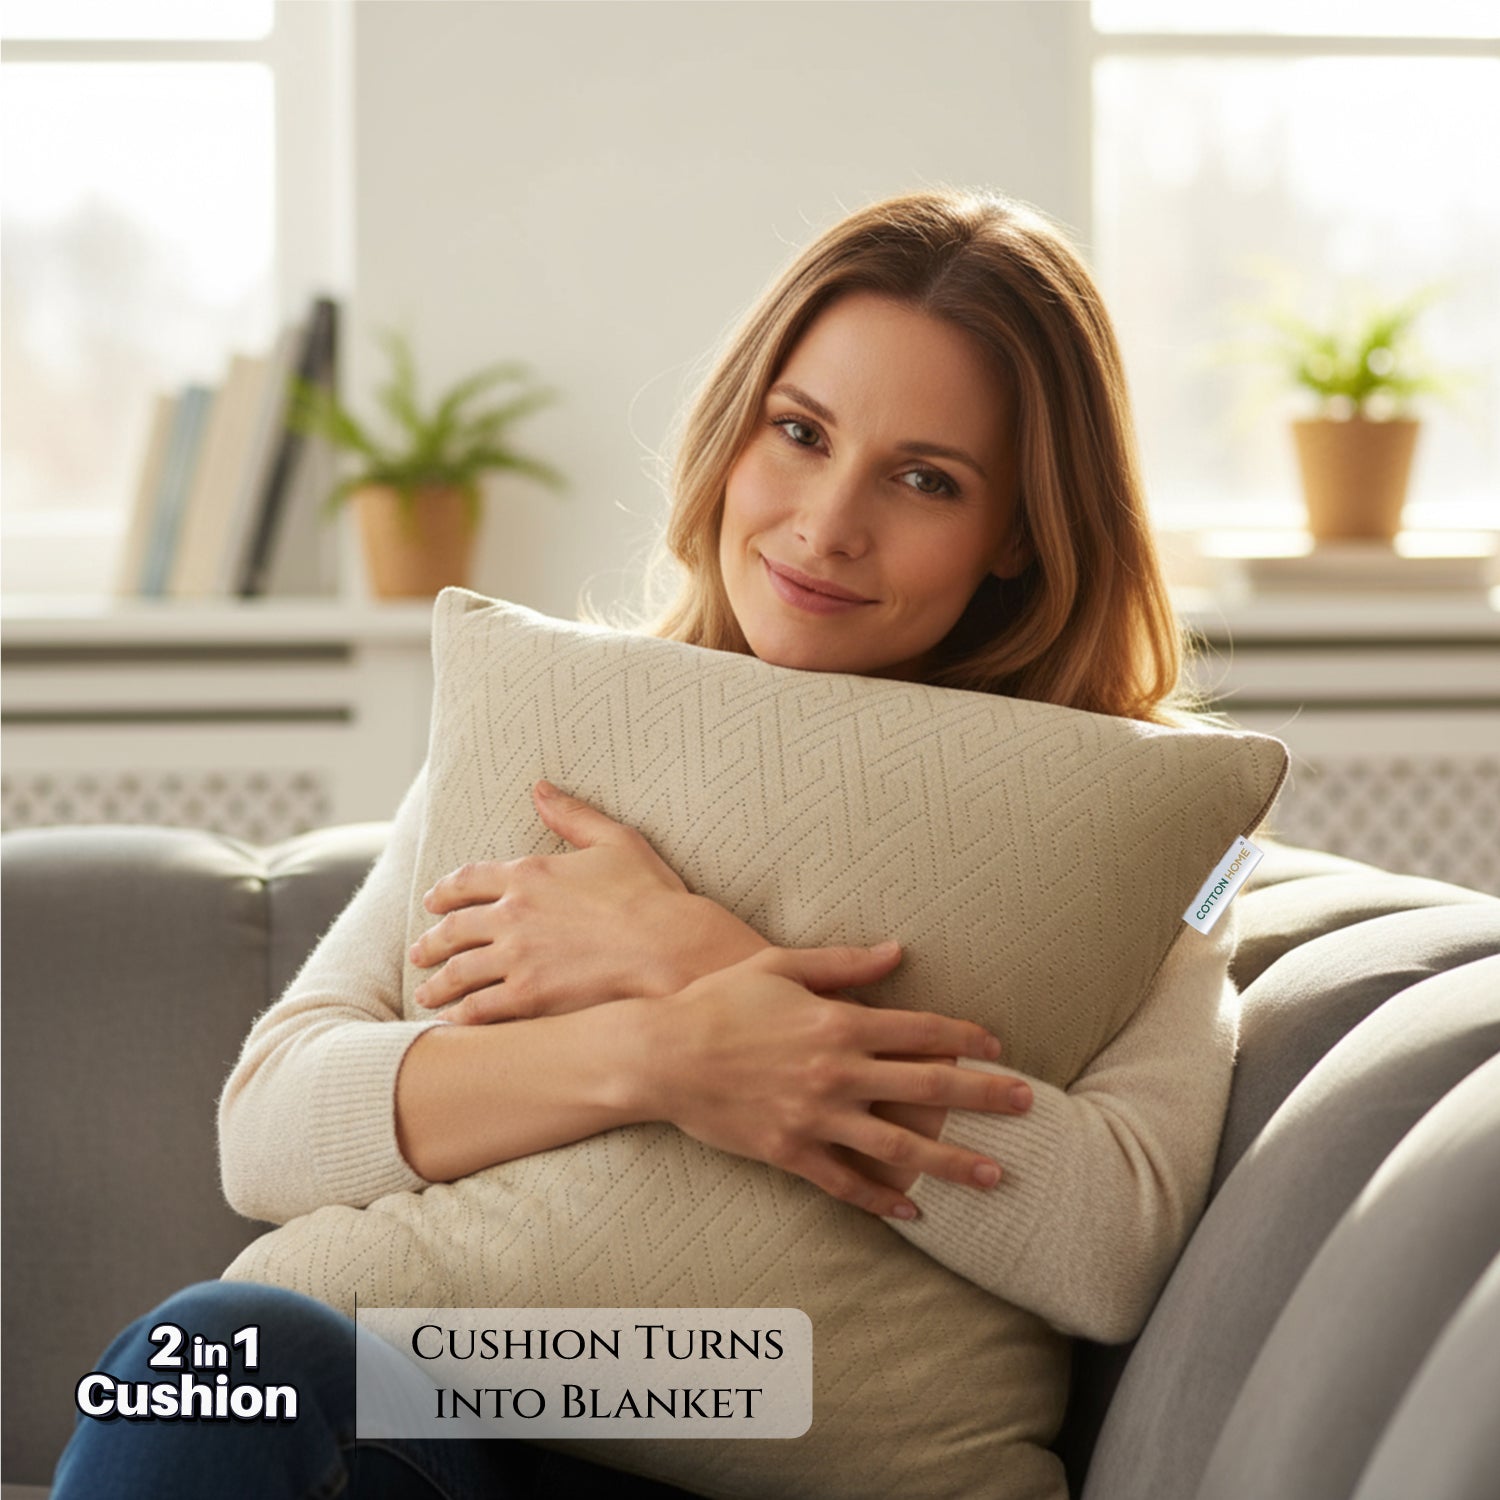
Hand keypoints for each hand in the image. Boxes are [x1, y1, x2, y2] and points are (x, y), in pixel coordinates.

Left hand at [409, 781, 768, 1022]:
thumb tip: (540, 788)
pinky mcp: (527, 996)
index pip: (468, 879)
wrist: (670, 948)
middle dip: (432, 942)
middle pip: (454, 929)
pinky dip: (460, 1017)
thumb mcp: (614, 840)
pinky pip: (479, 1009)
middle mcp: (513, 913)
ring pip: (459, 972)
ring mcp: (516, 956)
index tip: (433, 902)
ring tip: (427, 994)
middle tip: (419, 953)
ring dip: (437, 984)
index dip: (445, 891)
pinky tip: (454, 1023)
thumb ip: (572, 815)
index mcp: (529, 873)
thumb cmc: (651, 894)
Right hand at [642, 942, 1033, 1219]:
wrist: (661, 1055)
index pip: (922, 1031)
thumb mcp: (781, 966)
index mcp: (838, 1022)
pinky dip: (882, 1200)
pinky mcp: (790, 1152)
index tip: (998, 1047)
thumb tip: (898, 951)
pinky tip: (915, 1211)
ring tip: (997, 1174)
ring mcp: (815, 1117)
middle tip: (1028, 1105)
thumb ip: (845, 964)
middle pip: (928, 1087)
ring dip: (953, 1161)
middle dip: (985, 1097)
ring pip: (900, 1146)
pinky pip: (846, 1183)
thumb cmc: (719, 1002)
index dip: (967, 1038)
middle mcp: (837, 1072)